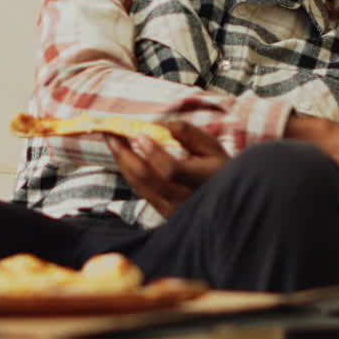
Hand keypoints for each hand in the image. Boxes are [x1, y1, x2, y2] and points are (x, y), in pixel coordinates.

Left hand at [105, 121, 229, 218]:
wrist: (226, 202)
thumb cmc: (219, 169)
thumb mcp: (212, 147)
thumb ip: (189, 134)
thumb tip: (162, 125)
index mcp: (200, 180)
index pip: (171, 169)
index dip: (154, 153)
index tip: (141, 134)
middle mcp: (184, 198)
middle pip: (146, 178)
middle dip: (125, 153)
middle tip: (112, 134)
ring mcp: (171, 209)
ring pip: (139, 186)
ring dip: (123, 162)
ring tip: (113, 142)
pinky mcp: (163, 213)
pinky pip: (140, 191)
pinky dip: (129, 173)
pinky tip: (123, 158)